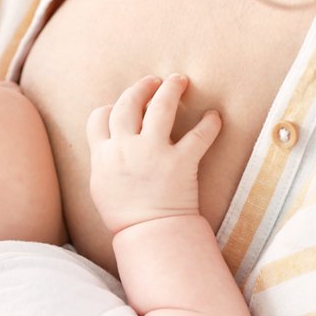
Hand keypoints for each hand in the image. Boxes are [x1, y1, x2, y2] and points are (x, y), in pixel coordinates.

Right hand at [86, 74, 220, 234]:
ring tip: (178, 81)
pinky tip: (214, 116)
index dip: (111, 107)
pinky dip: (209, 124)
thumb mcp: (101, 187)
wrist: (147, 235)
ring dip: (170, 89)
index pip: (100, 117)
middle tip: (153, 82)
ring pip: (160, 107)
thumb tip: (109, 146)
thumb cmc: (124, 217)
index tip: (121, 106)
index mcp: (103, 154)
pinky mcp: (180, 162)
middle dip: (141, 88)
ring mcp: (153, 153)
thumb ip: (104, 161)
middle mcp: (125, 147)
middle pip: (128, 104)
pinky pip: (198, 135)